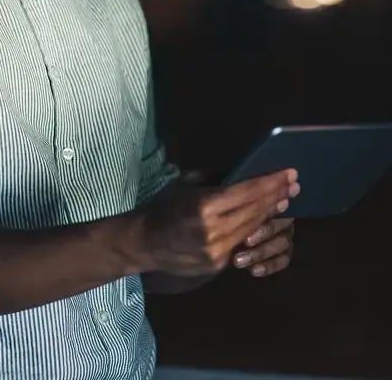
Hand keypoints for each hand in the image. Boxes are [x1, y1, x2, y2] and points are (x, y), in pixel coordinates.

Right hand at [137, 169, 299, 277]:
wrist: (144, 243)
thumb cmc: (162, 208)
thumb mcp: (184, 186)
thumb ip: (212, 182)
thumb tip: (241, 173)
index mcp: (204, 207)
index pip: (246, 192)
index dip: (269, 182)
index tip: (288, 173)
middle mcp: (214, 230)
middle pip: (254, 211)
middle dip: (276, 196)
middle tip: (293, 183)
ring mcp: (218, 250)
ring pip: (252, 228)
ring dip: (270, 213)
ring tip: (285, 200)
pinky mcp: (218, 264)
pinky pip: (242, 243)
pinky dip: (255, 229)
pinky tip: (265, 220)